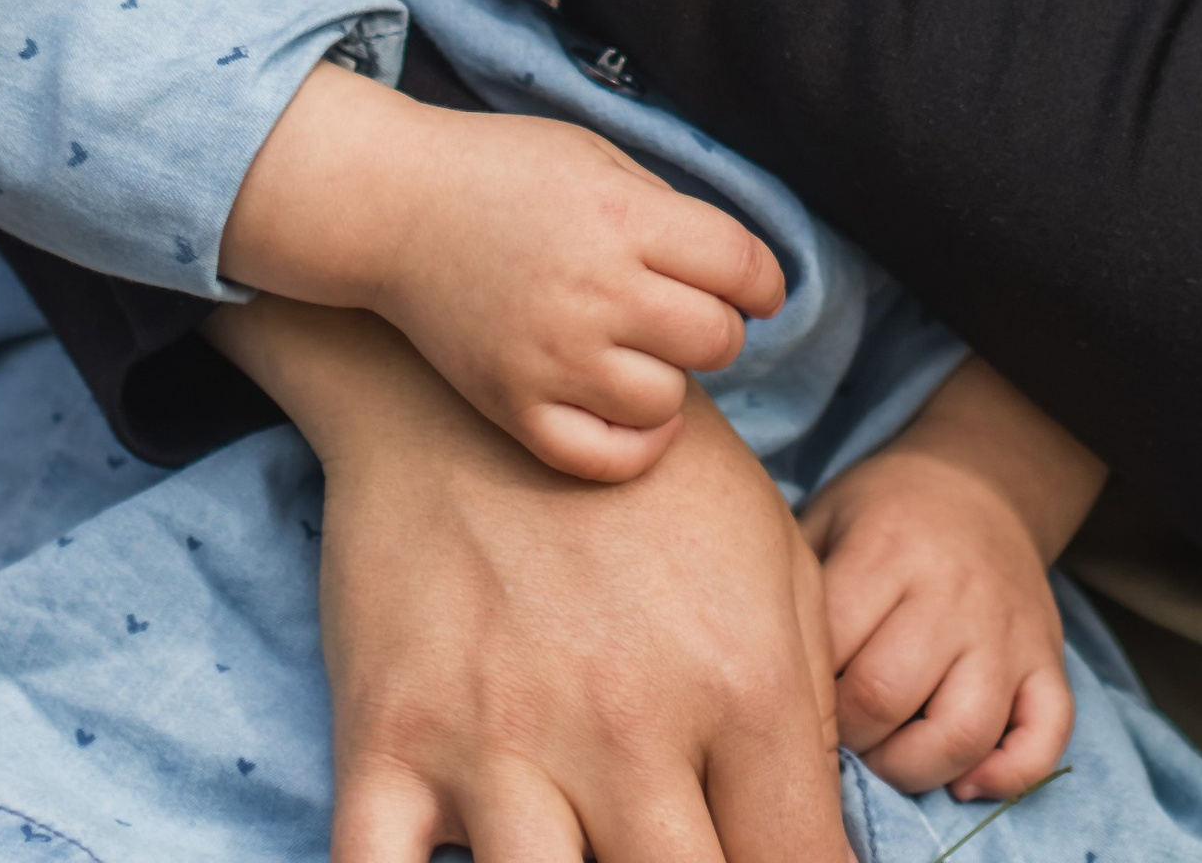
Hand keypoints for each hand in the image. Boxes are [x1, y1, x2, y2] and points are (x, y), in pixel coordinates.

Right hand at [210, 301, 851, 862]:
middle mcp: (623, 726)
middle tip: (684, 853)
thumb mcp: (770, 551)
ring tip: (589, 859)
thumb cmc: (637, 472)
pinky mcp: (388, 741)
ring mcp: (497, 740)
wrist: (457, 386)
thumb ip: (809, 707)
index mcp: (736, 681)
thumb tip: (814, 839)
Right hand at [219, 61, 786, 480]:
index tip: (756, 288)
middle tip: (689, 312)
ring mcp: (553, 356)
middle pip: (716, 339)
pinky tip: (628, 408)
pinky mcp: (514, 405)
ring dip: (671, 377)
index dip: (764, 281)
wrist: (393, 207)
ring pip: (668, 401)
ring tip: (641, 348)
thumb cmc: (504, 170)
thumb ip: (667, 210)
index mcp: (623, 215)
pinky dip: (634, 443)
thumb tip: (736, 272)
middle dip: (719, 326)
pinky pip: (606, 458)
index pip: (741, 267)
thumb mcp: (598, 156)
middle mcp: (596, 290)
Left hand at [799, 359, 1100, 802]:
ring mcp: (1008, 628)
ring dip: (913, 768)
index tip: (790, 698)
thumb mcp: (825, 518)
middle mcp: (953, 590)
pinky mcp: (1049, 658)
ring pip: (965, 731)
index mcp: (887, 548)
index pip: (833, 650)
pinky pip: (1045, 735)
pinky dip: (1009, 776)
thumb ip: (794, 588)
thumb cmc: (882, 513)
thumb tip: (753, 676)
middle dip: (849, 738)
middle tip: (836, 732)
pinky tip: (964, 781)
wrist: (980, 478)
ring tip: (887, 756)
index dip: (800, 693)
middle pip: (887, 698)